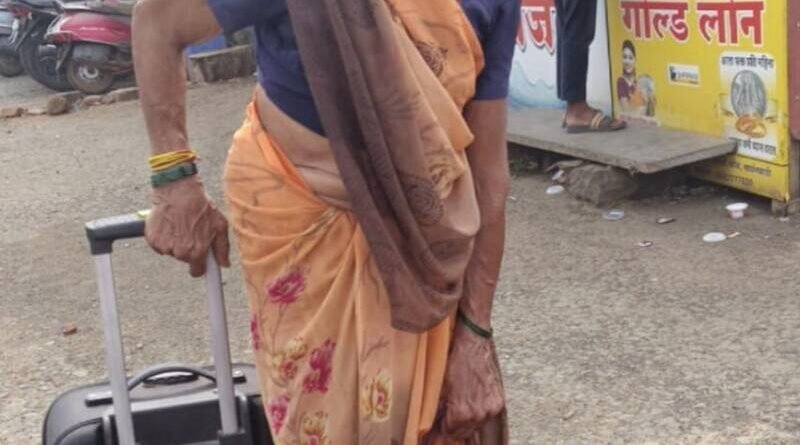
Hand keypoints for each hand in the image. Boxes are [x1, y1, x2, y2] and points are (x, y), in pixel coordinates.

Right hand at [146, 175, 230, 276]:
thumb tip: (224, 264)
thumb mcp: (219, 225)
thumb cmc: (201, 206)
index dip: (200, 267)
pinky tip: (170, 224)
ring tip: (181, 224)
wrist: (179, 190)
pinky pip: (159, 245)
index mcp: (196, 252)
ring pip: (172, 251)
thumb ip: (223, 248)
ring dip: (176, 242)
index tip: (201, 264)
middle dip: (189, 249)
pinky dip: (164, 237)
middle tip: (192, 231)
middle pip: (185, 259)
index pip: (197, 272)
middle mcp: (179, 252)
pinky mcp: (152, 239)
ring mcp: (164, 246)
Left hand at [444, 322, 504, 439]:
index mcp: (462, 413)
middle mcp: (478, 414)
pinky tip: (472, 402)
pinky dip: (479, 412)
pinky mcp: (498, 401)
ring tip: (460, 407)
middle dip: (454, 425)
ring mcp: (490, 409)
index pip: (450, 433)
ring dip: (467, 420)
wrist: (474, 344)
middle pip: (463, 432)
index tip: (440, 422)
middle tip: (448, 416)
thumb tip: (431, 424)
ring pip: (476, 425)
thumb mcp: (441, 387)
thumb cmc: (455, 362)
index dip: (443, 427)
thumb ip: (438, 409)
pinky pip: (486, 415)